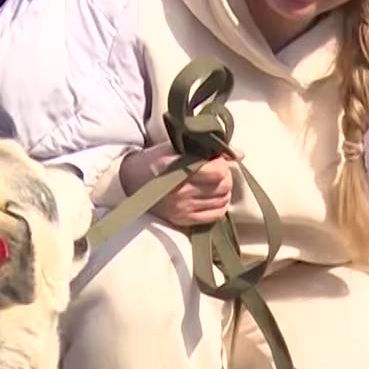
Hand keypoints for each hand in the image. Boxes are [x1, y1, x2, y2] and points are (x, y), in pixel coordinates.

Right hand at [119, 142, 236, 227]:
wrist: (130, 181)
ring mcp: (181, 208)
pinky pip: (215, 216)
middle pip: (223, 186)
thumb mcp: (177, 148)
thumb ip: (208, 150)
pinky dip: (220, 206)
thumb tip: (239, 154)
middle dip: (226, 177)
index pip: (217, 172)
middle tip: (219, 172)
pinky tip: (214, 197)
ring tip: (216, 184)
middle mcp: (179, 191)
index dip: (222, 164)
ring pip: (222, 201)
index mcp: (176, 168)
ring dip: (225, 191)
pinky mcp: (182, 220)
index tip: (216, 160)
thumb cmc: (155, 161)